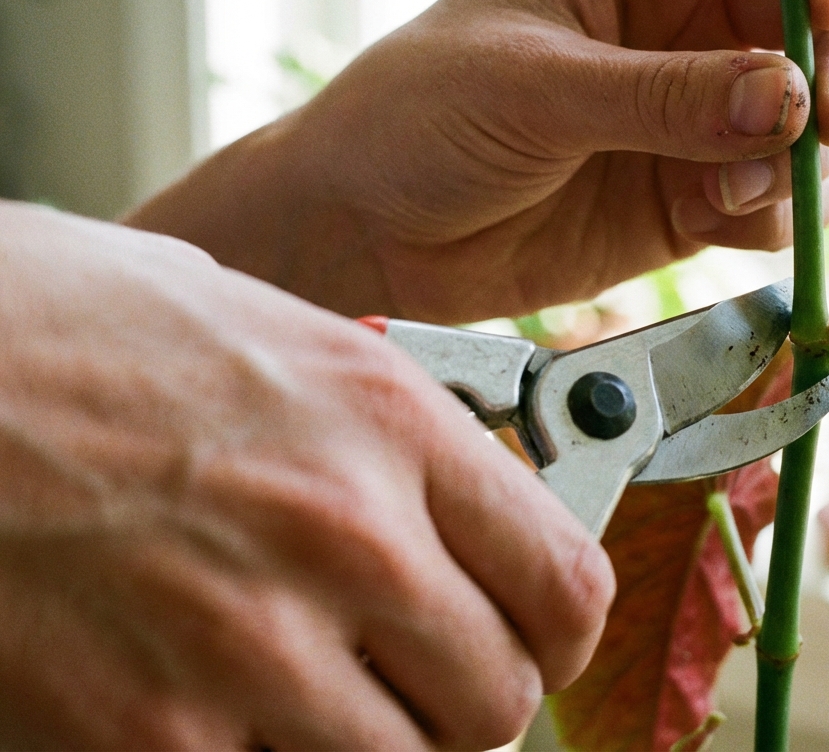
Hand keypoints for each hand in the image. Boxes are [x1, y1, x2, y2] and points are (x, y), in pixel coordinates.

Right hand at [0, 203, 612, 748]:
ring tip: (312, 694)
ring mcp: (250, 649)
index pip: (563, 581)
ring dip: (372, 741)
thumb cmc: (53, 329)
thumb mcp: (260, 333)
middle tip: (417, 676)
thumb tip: (454, 487)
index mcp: (386, 423)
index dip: (559, 630)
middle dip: (466, 696)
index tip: (536, 637)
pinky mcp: (152, 737)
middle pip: (498, 696)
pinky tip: (206, 705)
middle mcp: (344, 538)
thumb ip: (379, 427)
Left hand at [127, 0, 828, 322]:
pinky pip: (773, 204)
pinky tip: (718, 219)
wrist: (371, 234)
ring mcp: (693, 125)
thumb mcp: (538, 90)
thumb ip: (664, 97)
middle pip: (814, 39)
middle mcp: (681, 40)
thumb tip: (789, 99)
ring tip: (738, 190)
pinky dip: (772, 215)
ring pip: (809, 128)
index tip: (828, 25)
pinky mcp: (692, 204)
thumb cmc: (420, 120)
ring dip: (806, 158)